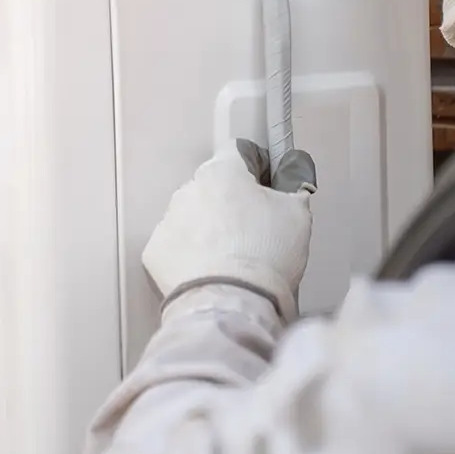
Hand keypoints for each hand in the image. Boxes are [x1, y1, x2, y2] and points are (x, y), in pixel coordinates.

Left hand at [142, 140, 315, 321]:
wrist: (232, 302)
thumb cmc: (265, 257)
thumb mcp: (298, 216)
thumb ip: (294, 189)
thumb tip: (293, 182)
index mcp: (223, 172)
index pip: (238, 151)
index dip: (256, 166)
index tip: (266, 183)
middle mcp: (189, 189)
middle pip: (214, 186)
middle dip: (231, 202)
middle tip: (254, 230)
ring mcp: (169, 219)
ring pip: (193, 215)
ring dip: (209, 227)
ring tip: (233, 256)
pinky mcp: (156, 250)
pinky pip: (177, 244)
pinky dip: (190, 254)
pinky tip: (211, 270)